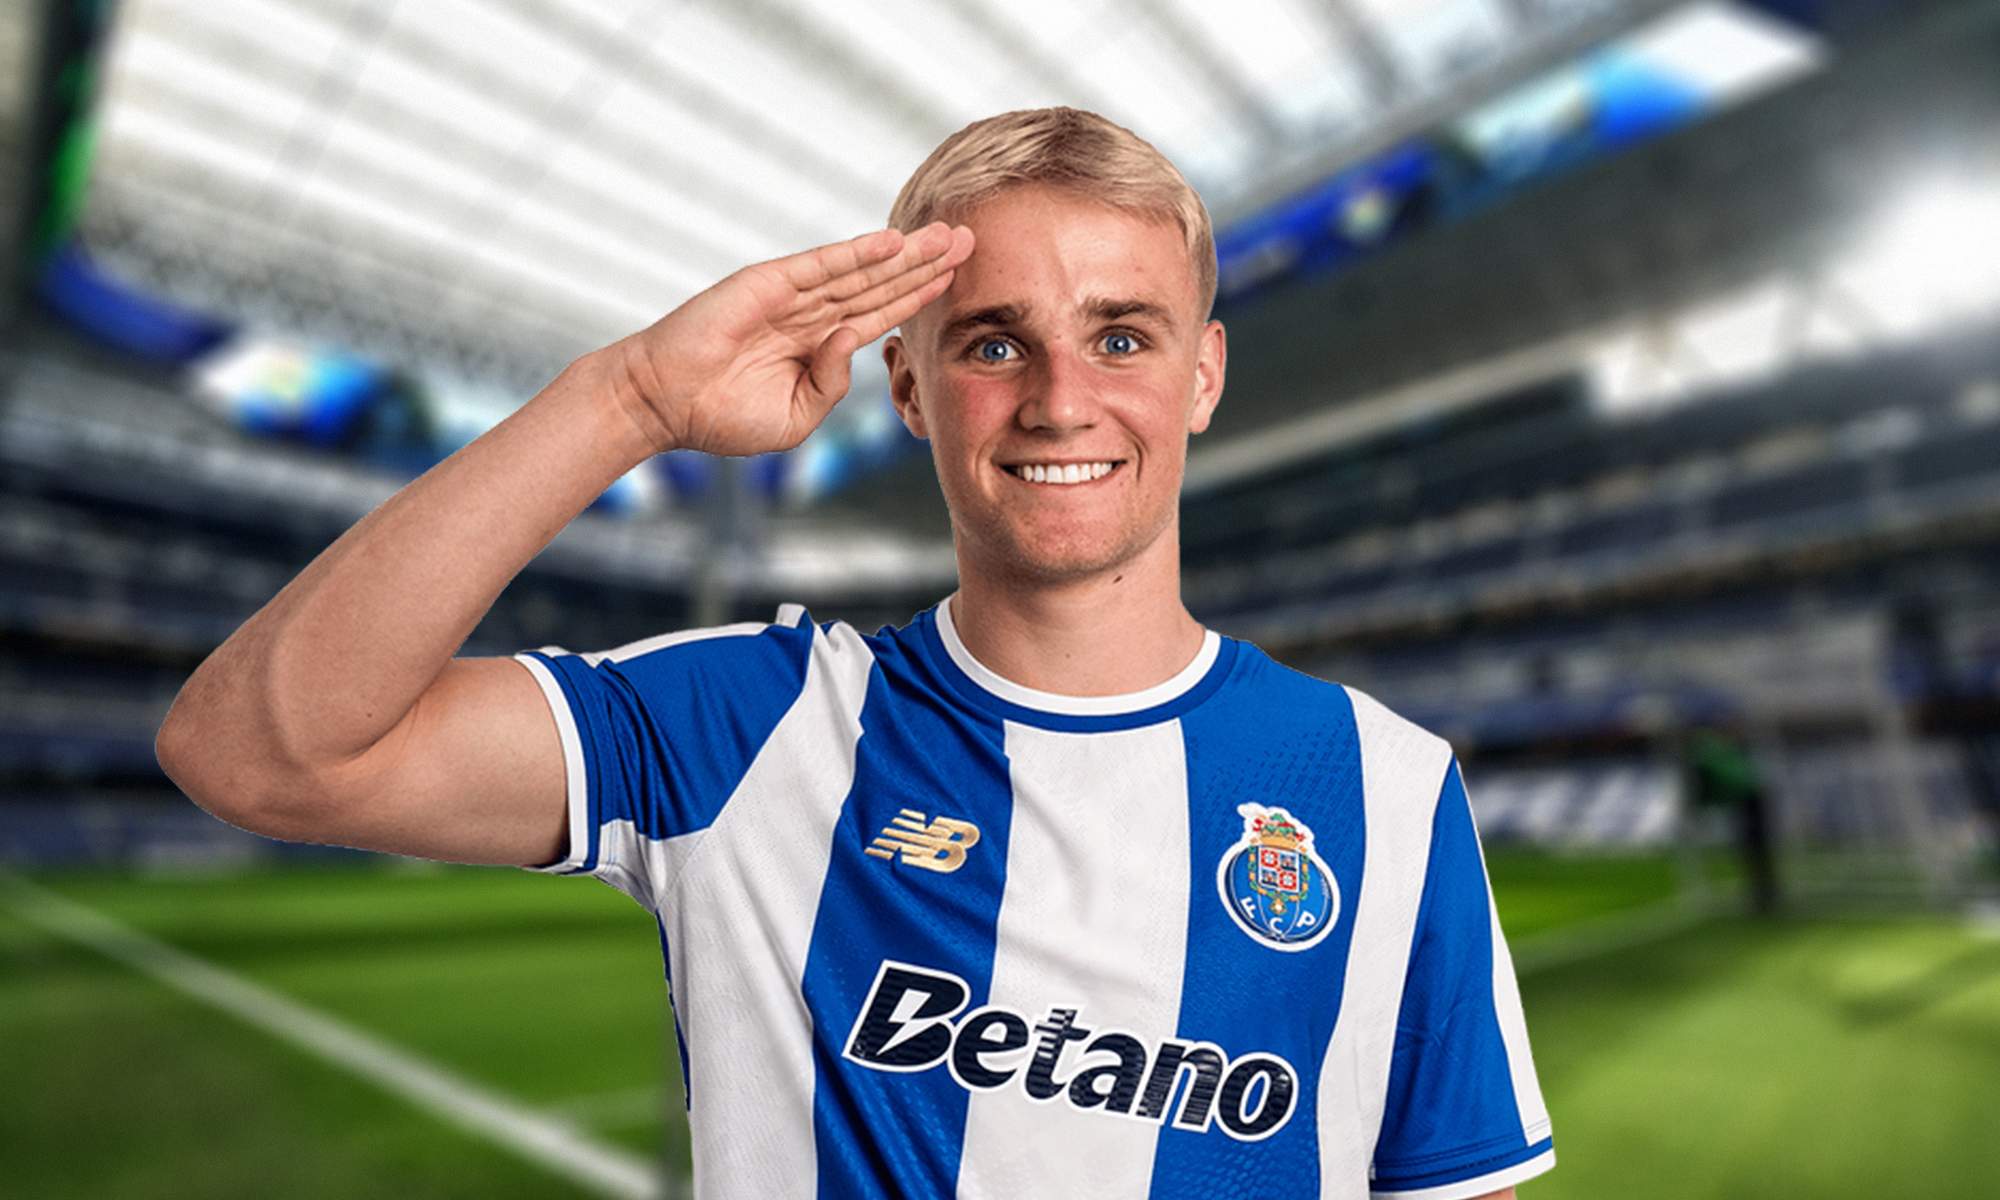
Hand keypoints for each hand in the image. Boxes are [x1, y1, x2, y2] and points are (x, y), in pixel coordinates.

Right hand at [611, 221, 974, 456]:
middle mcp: (811, 314)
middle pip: (881, 283)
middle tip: (972, 240)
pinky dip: (856, 253)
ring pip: (861, 271)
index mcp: (818, 345)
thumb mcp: (795, 419)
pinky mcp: (767, 284)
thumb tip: (854, 343)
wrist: (664, 403)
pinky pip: (820, 266)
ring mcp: (791, 295)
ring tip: (947, 234)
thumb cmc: (721, 416)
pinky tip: (893, 241)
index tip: (959, 279)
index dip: (920, 295)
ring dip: (905, 252)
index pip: (881, 314)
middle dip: (927, 263)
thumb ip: (831, 385)